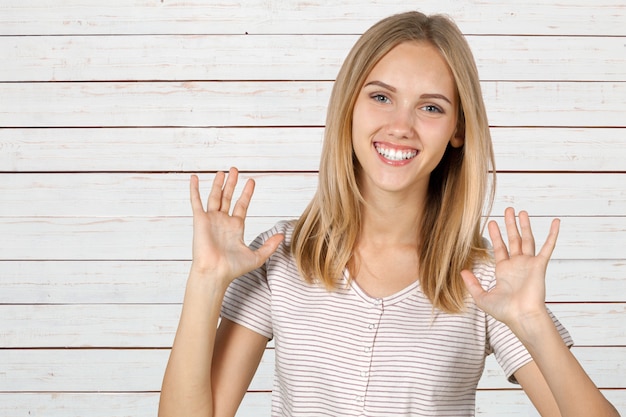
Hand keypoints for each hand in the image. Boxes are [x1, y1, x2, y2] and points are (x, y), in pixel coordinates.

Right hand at [189, 168, 283, 286]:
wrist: (215, 273)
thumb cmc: (232, 269)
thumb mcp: (257, 257)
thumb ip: (269, 246)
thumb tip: (282, 236)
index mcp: (235, 228)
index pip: (241, 205)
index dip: (246, 193)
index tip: (251, 181)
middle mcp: (223, 222)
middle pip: (227, 197)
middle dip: (232, 184)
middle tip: (235, 170)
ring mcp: (211, 220)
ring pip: (214, 196)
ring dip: (218, 184)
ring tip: (222, 171)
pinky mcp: (200, 220)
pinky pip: (196, 201)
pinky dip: (194, 189)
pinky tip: (194, 178)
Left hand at [461, 207, 559, 327]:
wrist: (521, 317)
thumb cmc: (504, 312)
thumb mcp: (482, 297)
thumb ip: (472, 284)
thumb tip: (461, 271)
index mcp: (504, 271)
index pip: (499, 248)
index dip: (495, 235)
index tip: (491, 222)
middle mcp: (517, 265)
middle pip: (513, 239)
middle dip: (510, 225)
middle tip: (508, 210)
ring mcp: (529, 264)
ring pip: (527, 239)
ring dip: (525, 225)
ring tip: (521, 211)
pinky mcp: (540, 265)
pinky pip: (548, 247)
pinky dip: (552, 234)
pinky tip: (556, 222)